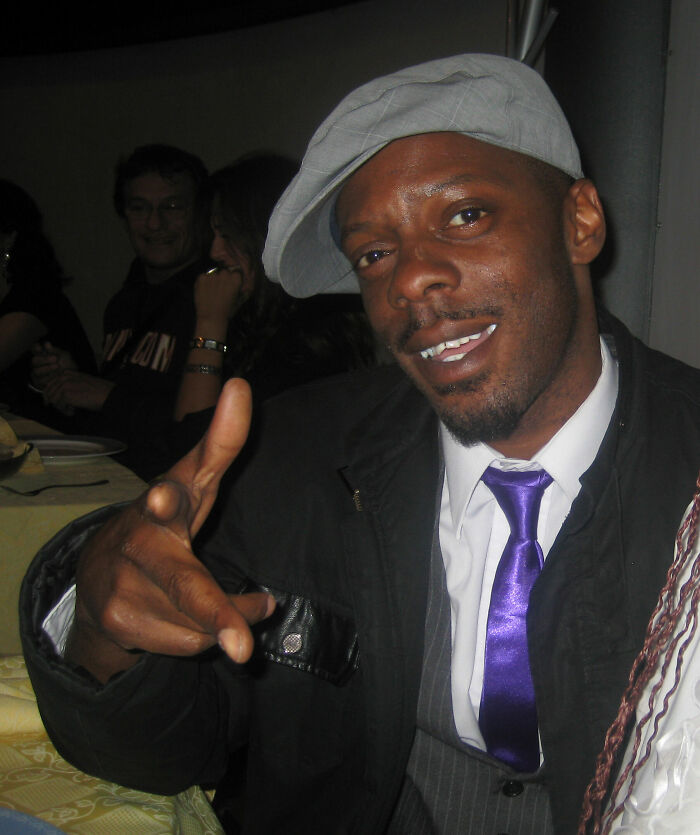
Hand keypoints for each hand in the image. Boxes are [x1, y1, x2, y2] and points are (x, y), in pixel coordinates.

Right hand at [31, 341, 76, 388]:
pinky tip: (57, 375)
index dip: (36, 348)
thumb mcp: (64, 355)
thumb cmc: (67, 364)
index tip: (40, 347)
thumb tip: (46, 344)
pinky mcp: (39, 383)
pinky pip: (41, 381)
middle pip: (34, 361)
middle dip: (44, 359)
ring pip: (36, 371)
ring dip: (47, 369)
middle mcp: (37, 364)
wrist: (72, 377)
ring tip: (58, 366)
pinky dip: (49, 378)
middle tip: (55, 358)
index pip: (34, 349)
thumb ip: (54, 351)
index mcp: (42, 354)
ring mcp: (37, 373)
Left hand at [42, 371, 114, 411]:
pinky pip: (59, 406)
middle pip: (48, 392)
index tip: (48, 402)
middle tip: (65, 409)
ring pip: (53, 400)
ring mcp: (64, 385)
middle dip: (55, 403)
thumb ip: (68, 385)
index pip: (49, 384)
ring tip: (73, 410)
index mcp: (67, 373)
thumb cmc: (99, 391)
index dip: (48, 395)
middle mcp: (64, 377)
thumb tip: (56, 395)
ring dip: (62, 408)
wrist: (107, 394)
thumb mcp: (81, 382)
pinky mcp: (66, 394)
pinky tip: (74, 411)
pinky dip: (66, 411)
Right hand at [65, 379, 274, 682]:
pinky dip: (202, 636)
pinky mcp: (117, 620)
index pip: (177, 488)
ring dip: (224, 620)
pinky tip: (184, 619)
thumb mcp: (193, 482)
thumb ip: (221, 443)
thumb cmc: (163, 523)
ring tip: (220, 607)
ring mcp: (124, 584)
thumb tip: (240, 385)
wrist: (99, 576)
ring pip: (199, 623)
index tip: (165, 498)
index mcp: (166, 500)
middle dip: (215, 613)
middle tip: (242, 647)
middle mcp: (141, 539)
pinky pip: (188, 643)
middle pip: (185, 584)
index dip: (173, 494)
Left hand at [194, 267, 246, 324]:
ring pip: (213, 275)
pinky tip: (205, 293)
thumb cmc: (227, 311)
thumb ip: (244, 290)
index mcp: (236, 278)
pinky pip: (203, 278)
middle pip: (224, 272)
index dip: (232, 280)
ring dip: (212, 281)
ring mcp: (212, 275)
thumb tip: (246, 284)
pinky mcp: (201, 277)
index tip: (229, 287)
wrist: (211, 318)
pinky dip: (203, 284)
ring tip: (212, 294)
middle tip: (220, 291)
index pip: (235, 272)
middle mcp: (225, 273)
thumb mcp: (239, 300)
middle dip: (222, 279)